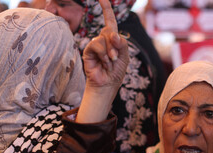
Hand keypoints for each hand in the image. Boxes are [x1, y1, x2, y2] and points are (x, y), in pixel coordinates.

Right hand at [76, 0, 128, 122]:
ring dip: (110, 52)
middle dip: (115, 43)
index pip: (110, 20)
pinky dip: (103, 54)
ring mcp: (95, 44)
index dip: (106, 9)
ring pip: (103, 38)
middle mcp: (103, 39)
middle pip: (110, 30)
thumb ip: (122, 43)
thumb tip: (113, 34)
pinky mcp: (88, 51)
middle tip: (115, 57)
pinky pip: (97, 45)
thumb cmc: (116, 71)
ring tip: (109, 63)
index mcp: (113, 39)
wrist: (108, 84)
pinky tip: (104, 63)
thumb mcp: (125, 56)